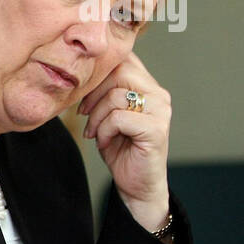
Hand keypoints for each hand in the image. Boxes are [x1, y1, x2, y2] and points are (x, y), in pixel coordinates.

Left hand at [77, 52, 170, 231]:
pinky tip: (104, 142)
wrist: (136, 185)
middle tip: (84, 113)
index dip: (97, 74)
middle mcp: (158, 94)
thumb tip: (82, 71)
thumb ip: (103, 91)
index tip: (84, 98)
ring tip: (95, 132)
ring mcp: (160, 111)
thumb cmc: (120, 148)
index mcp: (148, 86)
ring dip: (96, 117)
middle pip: (118, 71)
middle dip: (93, 93)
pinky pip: (119, 118)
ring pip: (116, 95)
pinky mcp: (156, 129)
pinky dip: (104, 131)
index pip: (123, 59)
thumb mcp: (107, 114)